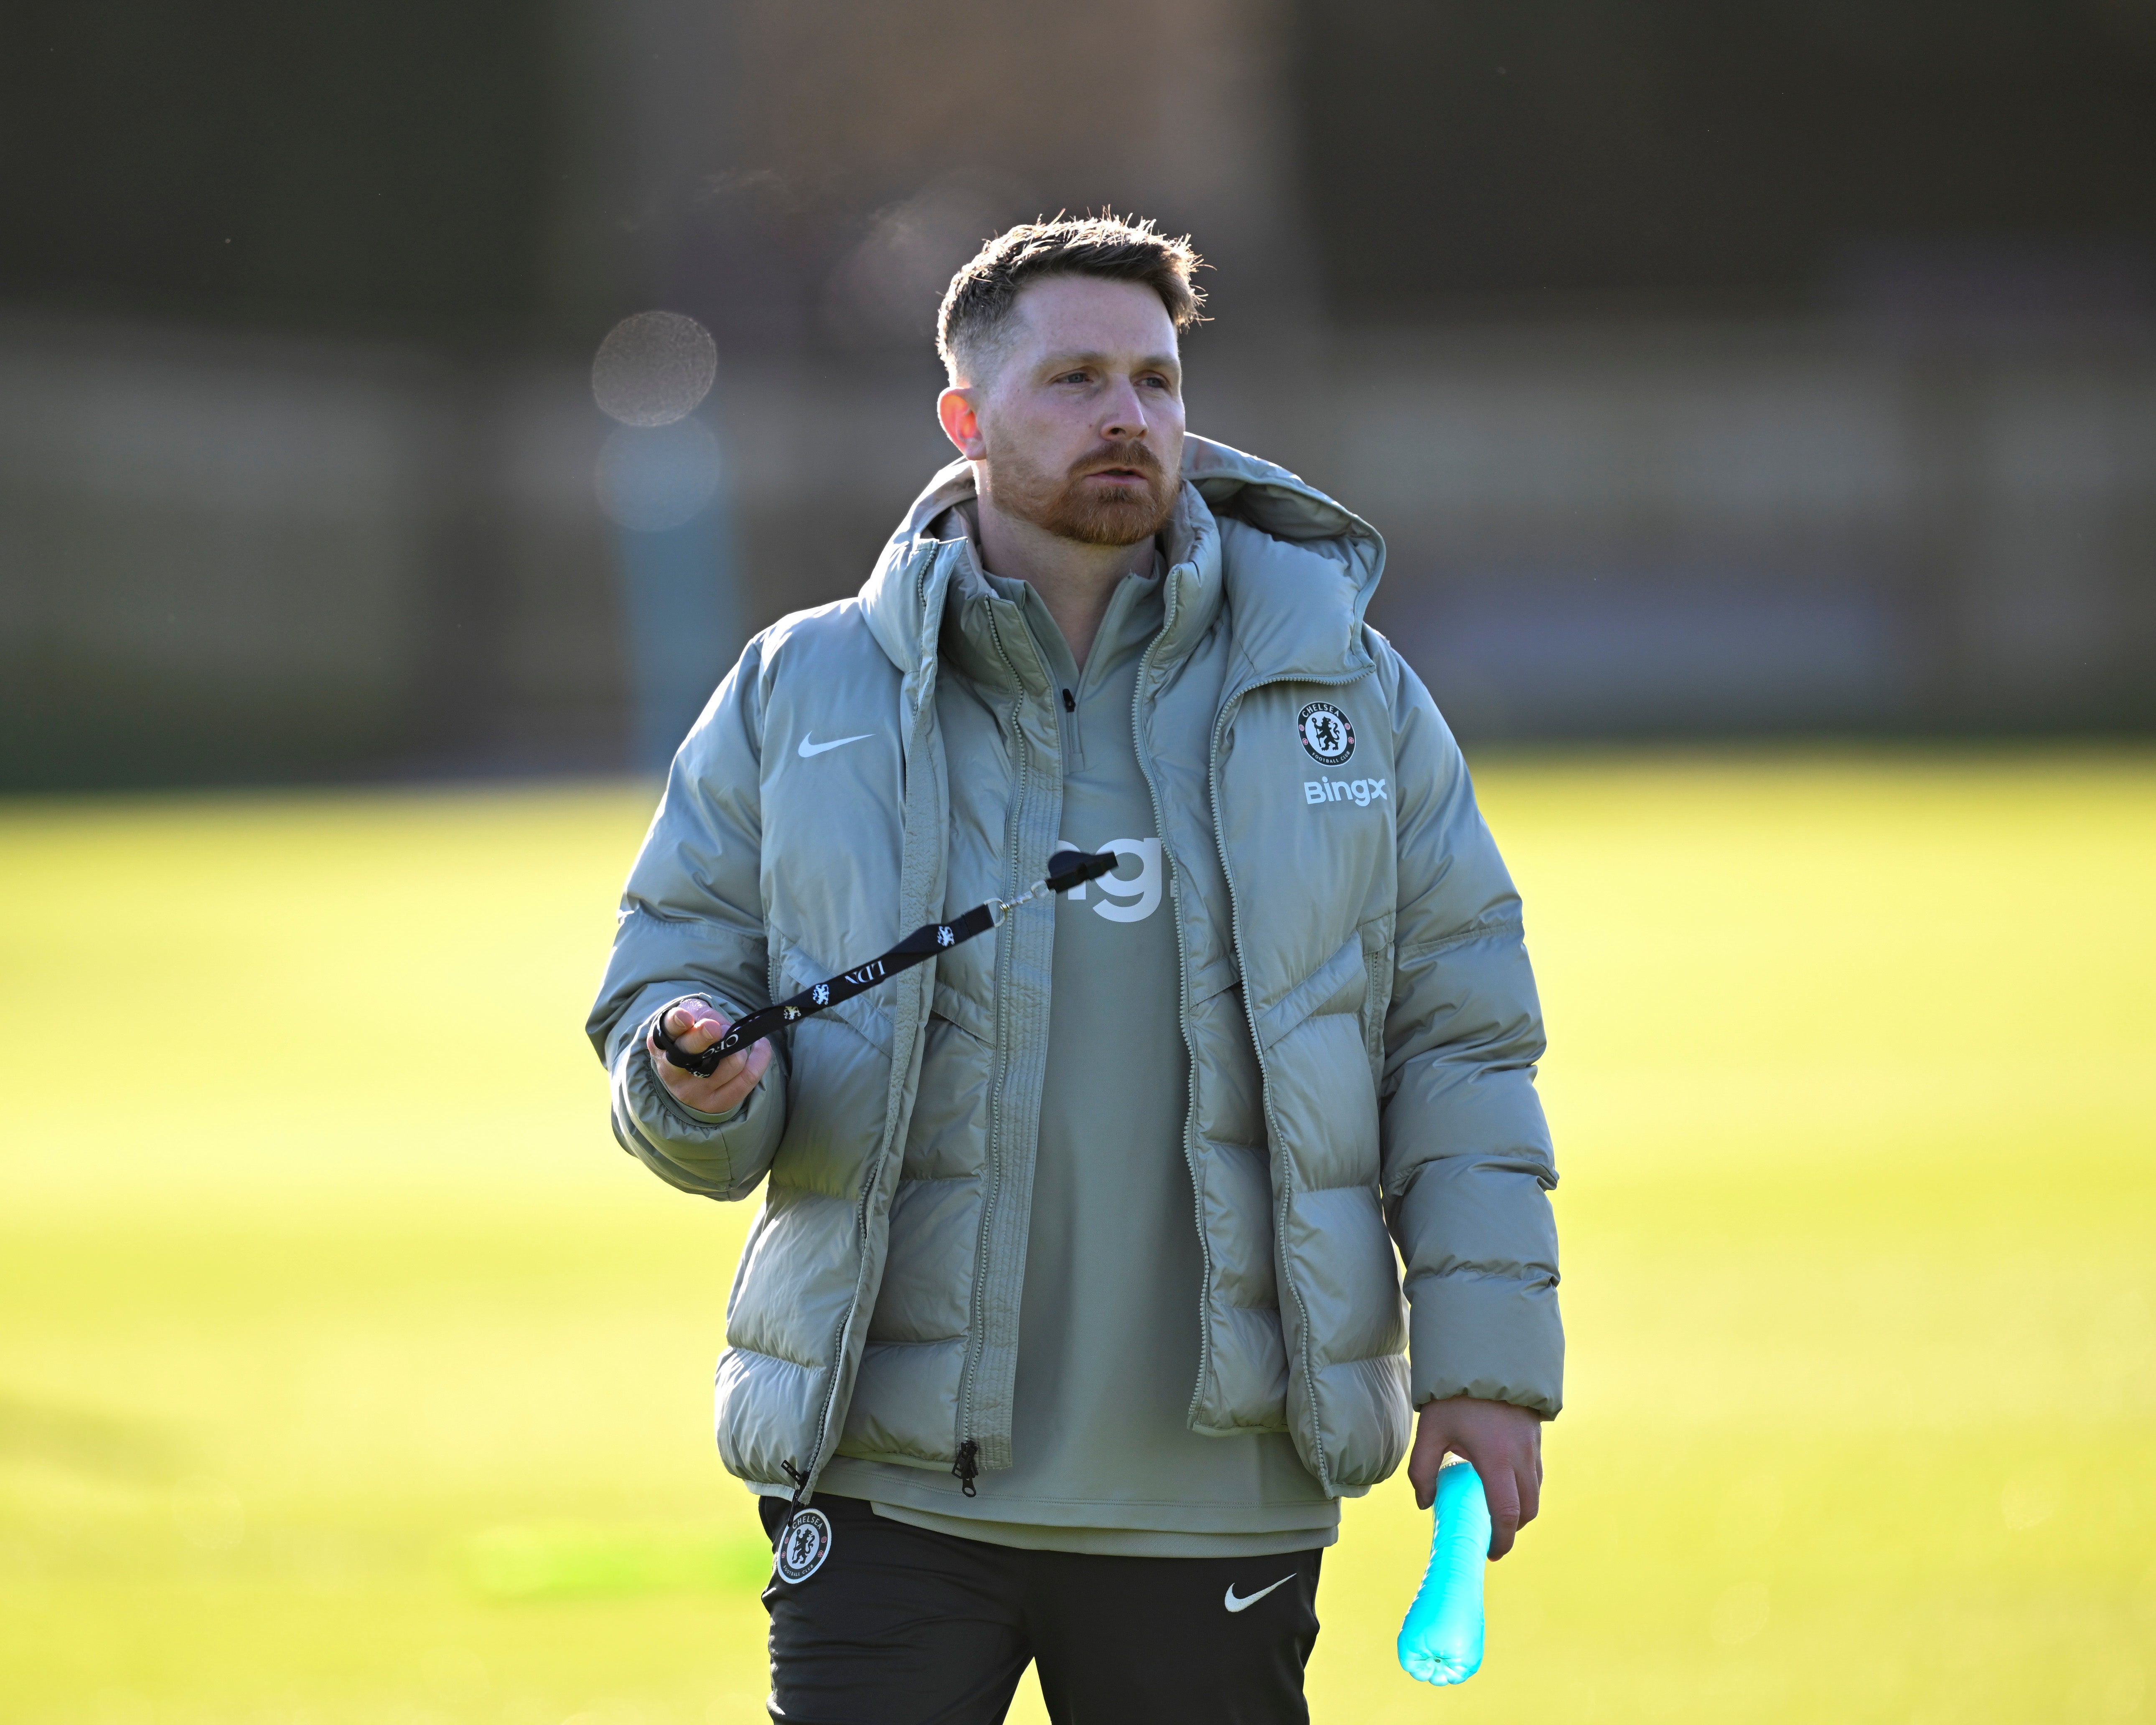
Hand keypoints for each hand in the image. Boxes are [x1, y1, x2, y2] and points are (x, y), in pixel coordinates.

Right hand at [646, 1000, 772, 1116]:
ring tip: (736, 1039)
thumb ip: (700, 1015)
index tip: (685, 1017)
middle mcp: (674, 1073)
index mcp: (662, 1046)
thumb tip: (719, 1026)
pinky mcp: (718, 1103)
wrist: (693, 1077)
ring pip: (730, 1061)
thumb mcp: (690, 1020)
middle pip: (691, 1051)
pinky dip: (760, 1057)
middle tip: (714, 1028)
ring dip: (739, 1044)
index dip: (676, 1023)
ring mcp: (696, 1092)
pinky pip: (748, 1078)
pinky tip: (760, 1045)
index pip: (667, 1032)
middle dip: (703, 1037)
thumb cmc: (693, 1039)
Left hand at [1406, 1395, 1543, 1558]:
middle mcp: (1521, 1457)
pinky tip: (1505, 1484)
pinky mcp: (1535, 1437)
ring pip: (1535, 1492)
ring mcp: (1532, 1447)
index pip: (1507, 1513)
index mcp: (1496, 1459)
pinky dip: (1526, 1488)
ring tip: (1497, 1512)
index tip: (1491, 1552)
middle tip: (1494, 1537)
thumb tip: (1425, 1503)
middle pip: (1528, 1509)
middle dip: (1513, 1529)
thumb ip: (1422, 1470)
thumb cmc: (1453, 1397)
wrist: (1484, 1359)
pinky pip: (1536, 1473)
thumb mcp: (1430, 1432)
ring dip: (1521, 1509)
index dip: (1502, 1539)